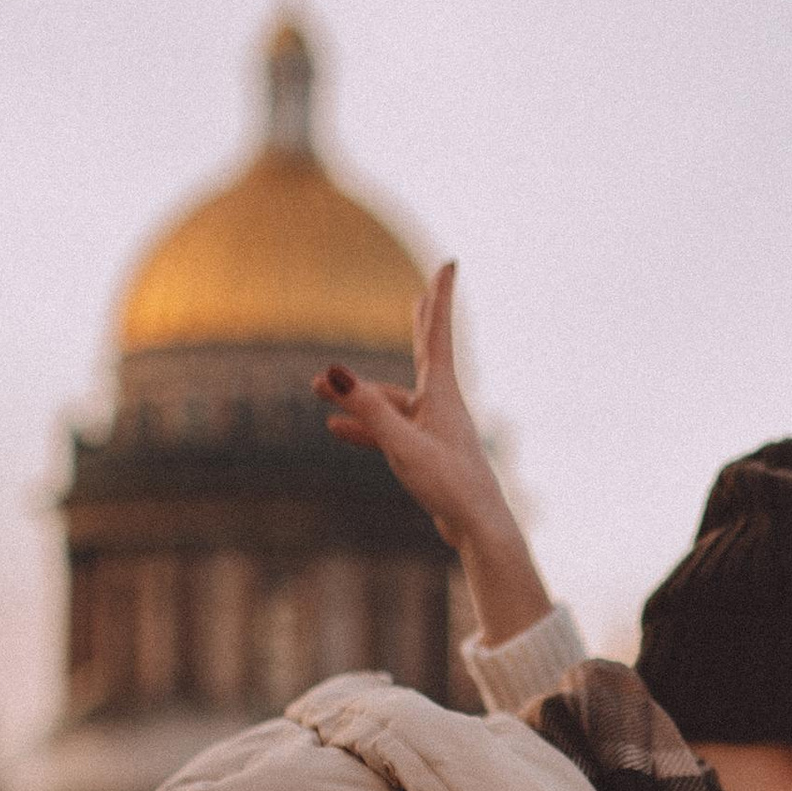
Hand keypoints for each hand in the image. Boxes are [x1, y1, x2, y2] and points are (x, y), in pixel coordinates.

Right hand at [317, 264, 550, 646]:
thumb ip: (367, 411)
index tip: (449, 264)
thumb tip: (334, 375)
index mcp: (442, 394)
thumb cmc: (448, 485)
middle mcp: (441, 405)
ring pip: (392, 401)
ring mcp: (434, 428)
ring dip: (357, 395)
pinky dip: (363, 427)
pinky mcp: (426, 452)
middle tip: (423, 294)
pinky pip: (389, 430)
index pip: (438, 334)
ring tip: (315, 388)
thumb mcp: (402, 446)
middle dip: (420, 324)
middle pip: (426, 353)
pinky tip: (333, 429)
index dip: (440, 297)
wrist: (476, 527)